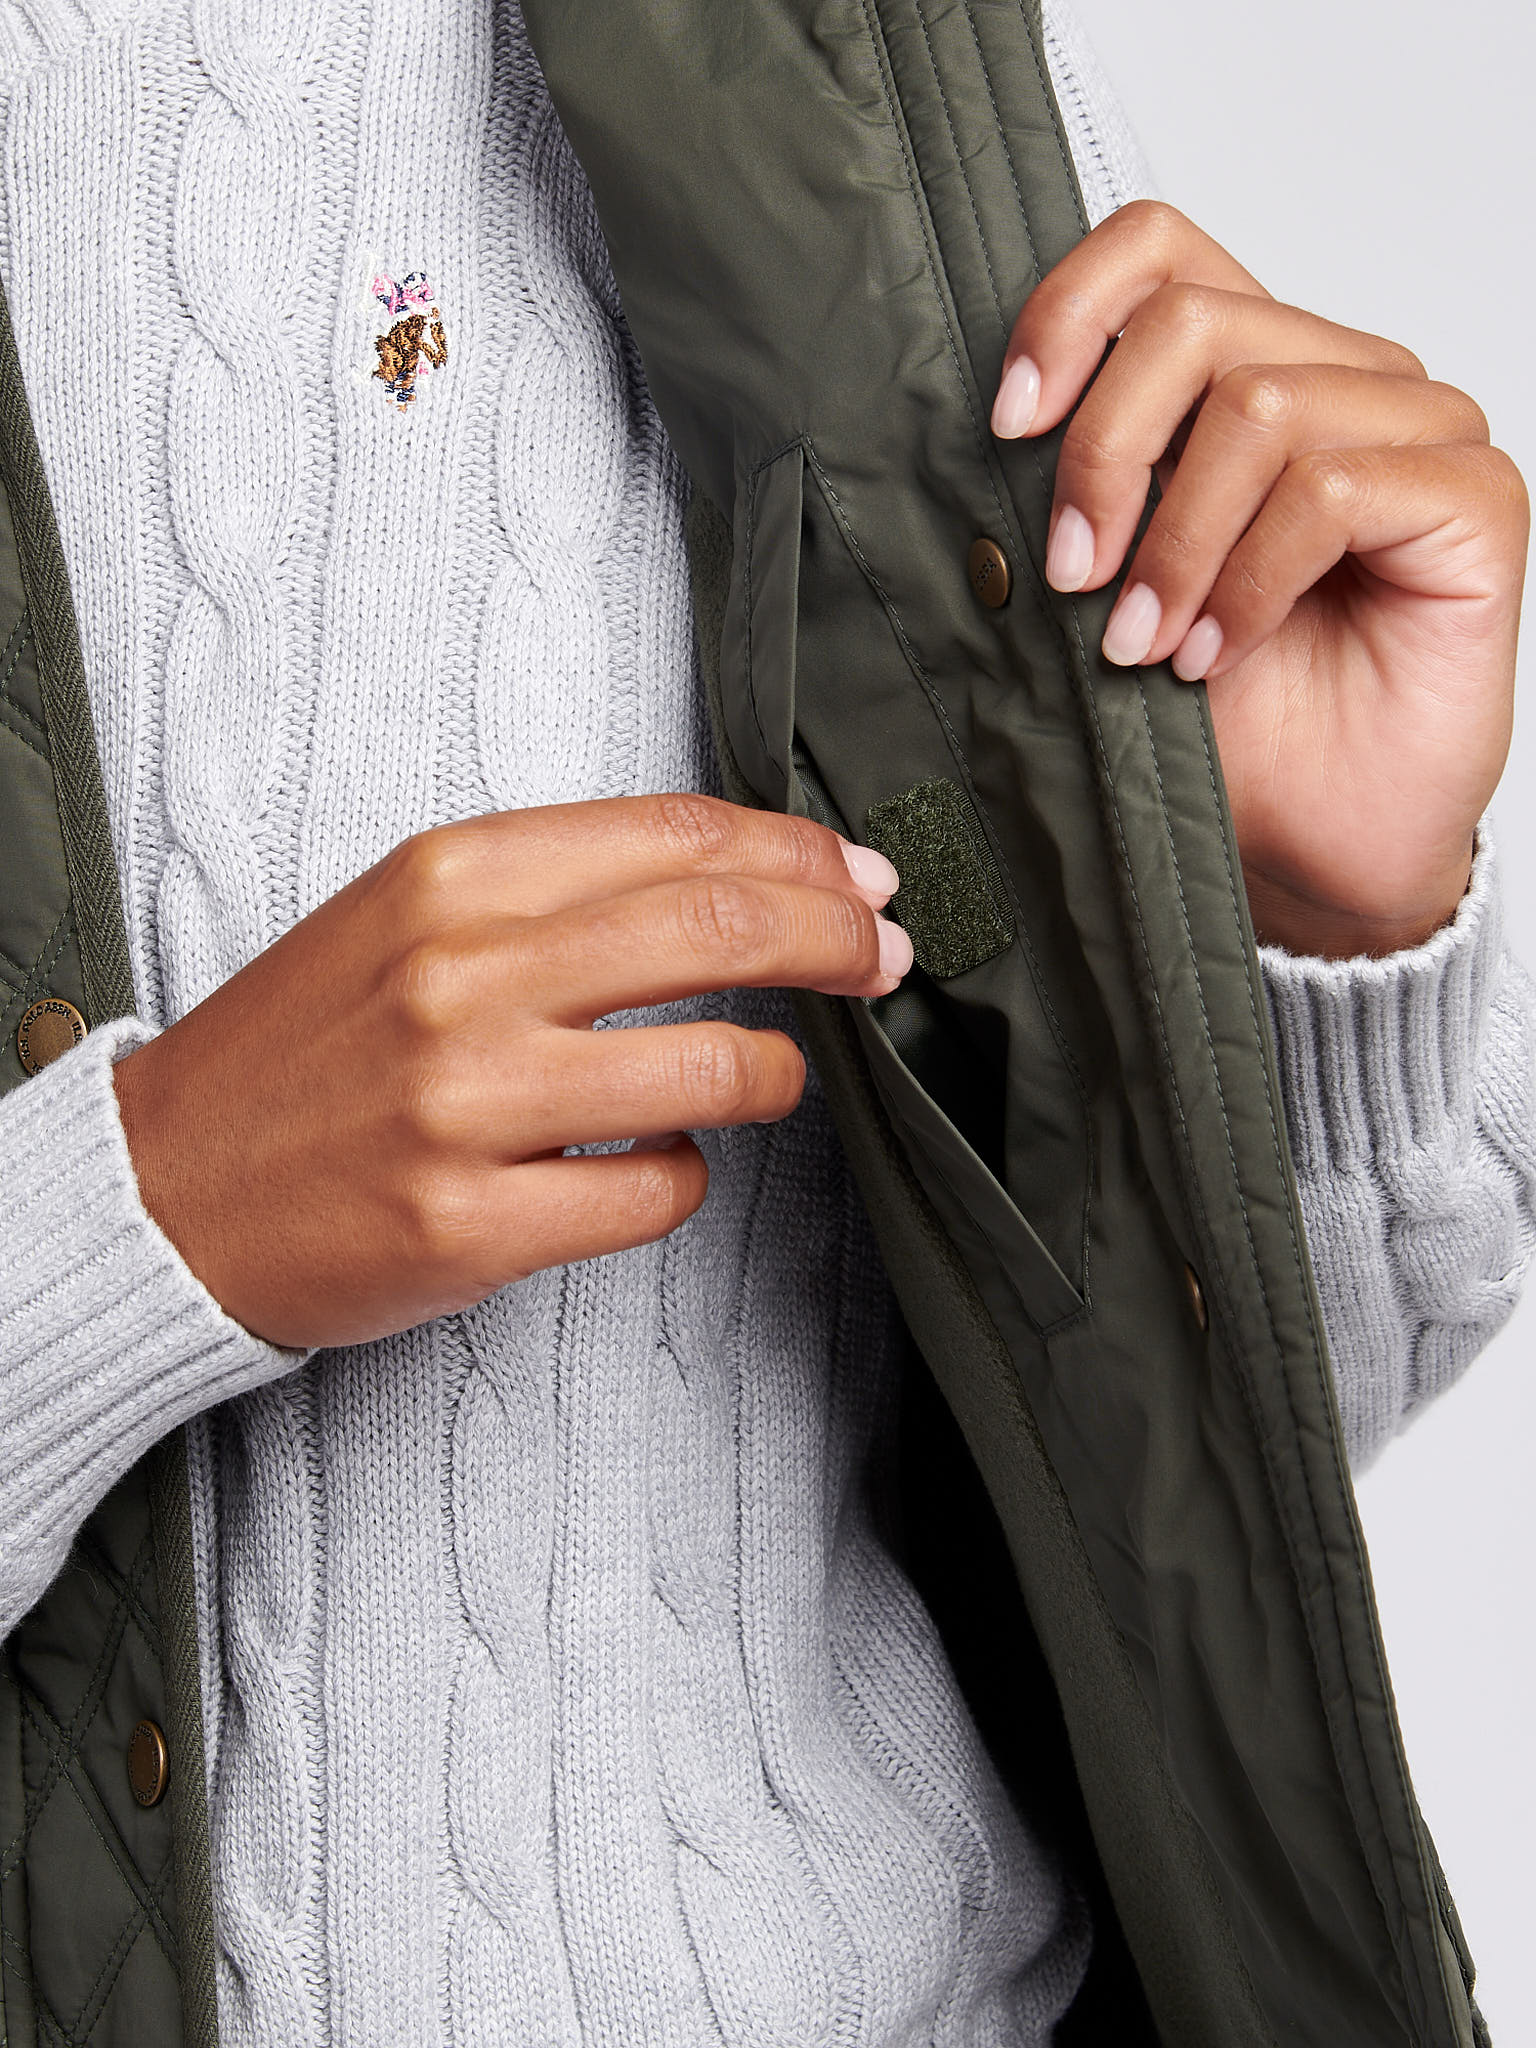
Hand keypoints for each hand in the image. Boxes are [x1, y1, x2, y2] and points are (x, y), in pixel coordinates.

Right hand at [112, 795, 907, 1347]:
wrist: (164, 1189)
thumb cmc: (304, 1050)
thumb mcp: (406, 918)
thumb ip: (556, 891)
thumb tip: (735, 882)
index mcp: (449, 877)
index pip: (676, 836)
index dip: (797, 856)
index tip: (858, 882)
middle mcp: (460, 975)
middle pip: (718, 930)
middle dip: (836, 938)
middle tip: (884, 958)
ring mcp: (464, 1103)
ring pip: (714, 1065)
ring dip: (780, 1071)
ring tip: (777, 1076)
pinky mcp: (468, 1223)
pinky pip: (655, 1190)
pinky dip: (687, 1171)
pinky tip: (661, 1157)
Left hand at [991, 200, 1528, 956]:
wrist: (1314, 842)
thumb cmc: (1229, 720)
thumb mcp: (1114, 588)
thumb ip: (1079, 491)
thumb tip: (987, 431)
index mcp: (1253, 369)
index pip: (1162, 249)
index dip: (1069, 311)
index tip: (1008, 424)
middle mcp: (1344, 376)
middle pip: (1193, 324)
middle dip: (1105, 457)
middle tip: (1073, 577)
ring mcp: (1419, 428)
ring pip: (1260, 407)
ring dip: (1176, 544)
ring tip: (1151, 644)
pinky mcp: (1474, 495)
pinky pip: (1335, 488)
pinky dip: (1251, 580)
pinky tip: (1220, 650)